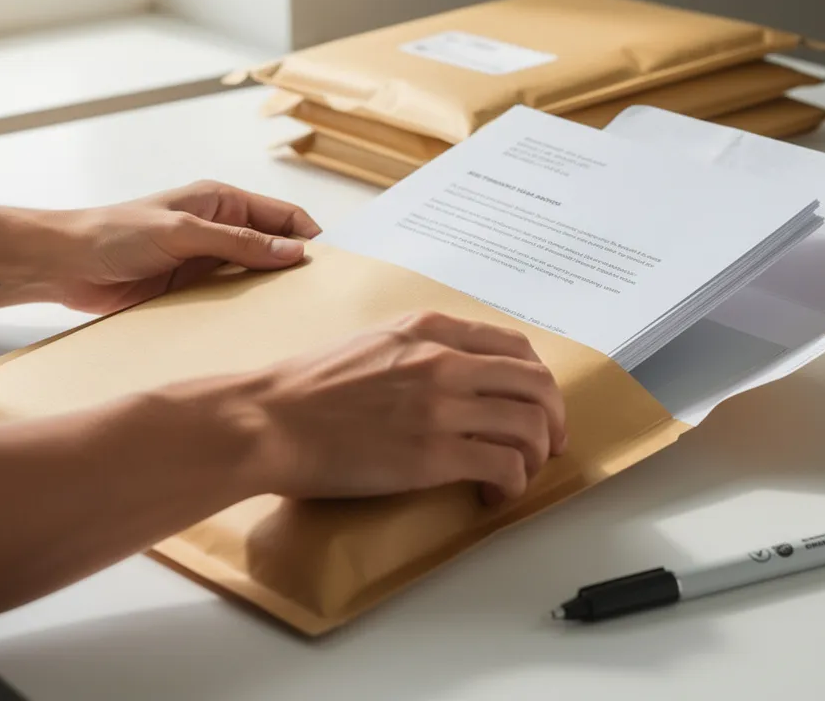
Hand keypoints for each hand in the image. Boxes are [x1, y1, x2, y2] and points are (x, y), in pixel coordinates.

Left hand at [51, 180, 321, 312]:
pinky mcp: (191, 290)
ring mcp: (206, 261)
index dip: (308, 237)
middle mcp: (219, 229)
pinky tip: (256, 325)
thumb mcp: (183, 232)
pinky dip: (243, 310)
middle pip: (273, 248)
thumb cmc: (114, 233)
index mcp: (221, 201)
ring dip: (269, 292)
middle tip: (318, 295)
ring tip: (294, 314)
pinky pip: (229, 300)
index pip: (282, 216)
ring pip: (254, 277)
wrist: (65, 265)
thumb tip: (292, 251)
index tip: (330, 264)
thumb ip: (238, 243)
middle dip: (295, 268)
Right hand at [169, 311, 566, 504]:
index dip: (539, 381)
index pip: (517, 347)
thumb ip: (421, 348)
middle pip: (537, 385)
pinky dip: (513, 484)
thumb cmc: (308, 388)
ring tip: (518, 474)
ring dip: (535, 456)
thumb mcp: (374, 342)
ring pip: (531, 426)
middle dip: (554, 419)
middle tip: (548, 445)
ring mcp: (443, 406)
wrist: (270, 419)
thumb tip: (458, 373)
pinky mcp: (435, 453)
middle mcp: (445, 360)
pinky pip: (506, 466)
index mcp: (431, 329)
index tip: (539, 405)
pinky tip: (493, 495)